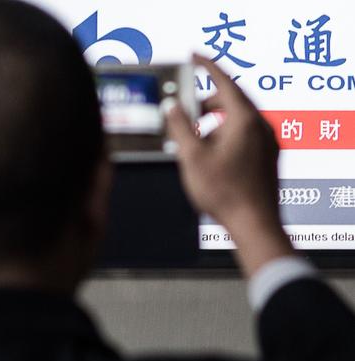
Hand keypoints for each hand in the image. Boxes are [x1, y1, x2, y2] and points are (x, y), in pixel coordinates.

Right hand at [166, 55, 294, 276]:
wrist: (253, 224)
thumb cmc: (224, 192)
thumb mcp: (191, 157)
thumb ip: (179, 127)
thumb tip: (172, 106)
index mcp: (243, 119)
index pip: (223, 81)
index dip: (206, 66)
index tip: (193, 58)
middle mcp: (260, 126)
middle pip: (230, 102)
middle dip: (204, 106)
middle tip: (184, 115)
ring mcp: (267, 142)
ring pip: (236, 122)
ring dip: (213, 126)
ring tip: (193, 144)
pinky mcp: (267, 158)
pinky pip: (243, 137)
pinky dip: (224, 138)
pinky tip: (209, 158)